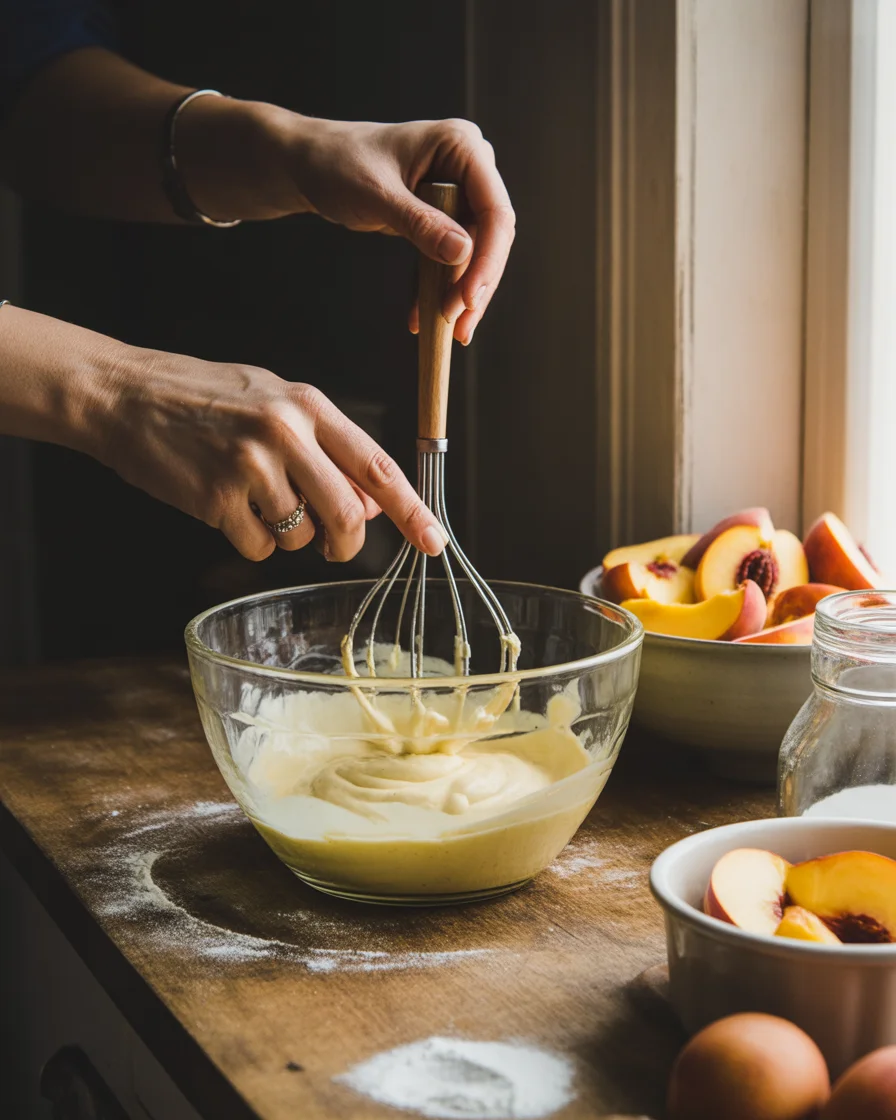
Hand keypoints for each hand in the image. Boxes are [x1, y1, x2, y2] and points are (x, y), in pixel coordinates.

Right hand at [102, 348, 446, 561]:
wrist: (125, 395)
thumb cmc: (206, 398)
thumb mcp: (274, 403)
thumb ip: (326, 449)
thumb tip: (373, 505)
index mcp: (308, 405)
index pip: (377, 465)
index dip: (412, 510)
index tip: (434, 540)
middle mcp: (284, 432)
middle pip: (348, 515)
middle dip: (348, 543)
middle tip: (336, 546)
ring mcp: (249, 465)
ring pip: (301, 536)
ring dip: (289, 536)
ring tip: (256, 501)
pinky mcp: (215, 497)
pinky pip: (258, 547)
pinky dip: (252, 541)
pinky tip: (227, 509)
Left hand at [283, 117, 515, 344]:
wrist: (312, 164)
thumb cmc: (338, 163)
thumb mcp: (377, 194)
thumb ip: (419, 222)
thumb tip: (462, 253)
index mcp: (461, 146)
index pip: (494, 209)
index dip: (487, 258)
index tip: (468, 298)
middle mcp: (469, 167)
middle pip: (491, 236)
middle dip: (476, 284)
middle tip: (460, 326)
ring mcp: (458, 193)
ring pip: (475, 254)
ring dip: (460, 294)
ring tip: (448, 329)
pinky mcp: (443, 217)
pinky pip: (450, 259)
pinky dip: (438, 288)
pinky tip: (422, 316)